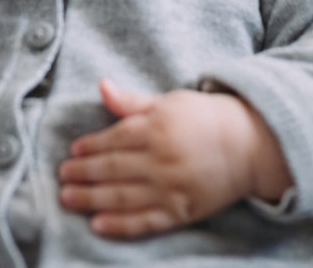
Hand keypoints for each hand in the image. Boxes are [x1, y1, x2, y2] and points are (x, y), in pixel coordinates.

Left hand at [57, 78, 291, 237]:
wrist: (250, 146)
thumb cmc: (205, 118)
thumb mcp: (169, 102)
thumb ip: (132, 102)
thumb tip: (101, 86)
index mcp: (157, 128)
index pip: (113, 139)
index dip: (89, 146)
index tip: (72, 151)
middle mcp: (162, 159)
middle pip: (112, 169)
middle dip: (83, 173)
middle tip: (62, 176)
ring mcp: (171, 188)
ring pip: (122, 197)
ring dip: (91, 199)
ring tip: (68, 199)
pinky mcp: (181, 212)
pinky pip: (145, 222)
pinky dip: (120, 226)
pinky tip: (98, 225)